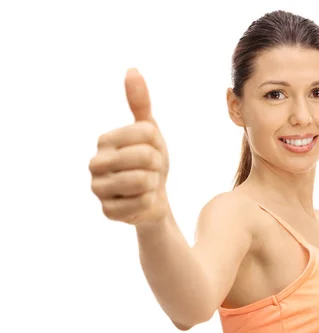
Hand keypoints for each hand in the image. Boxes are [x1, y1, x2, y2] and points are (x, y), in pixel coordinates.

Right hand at [89, 69, 169, 225]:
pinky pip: (143, 203)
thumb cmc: (150, 162)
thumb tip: (132, 70)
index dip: (158, 144)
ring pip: (143, 181)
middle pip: (145, 157)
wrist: (153, 198)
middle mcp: (95, 163)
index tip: (152, 152)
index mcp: (105, 140)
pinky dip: (151, 203)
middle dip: (158, 165)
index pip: (146, 133)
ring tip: (147, 185)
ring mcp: (99, 189)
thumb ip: (140, 103)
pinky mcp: (108, 212)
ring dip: (154, 184)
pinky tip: (142, 202)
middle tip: (152, 171)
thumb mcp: (150, 132)